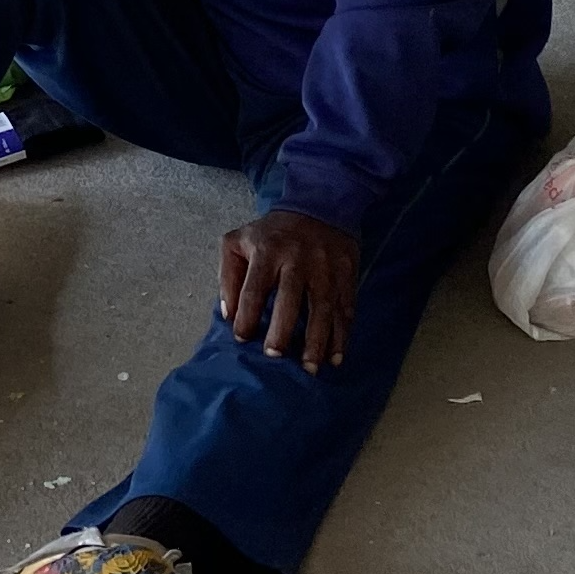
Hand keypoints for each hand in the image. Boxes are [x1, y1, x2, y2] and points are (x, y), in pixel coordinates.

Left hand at [219, 207, 360, 368]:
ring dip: (317, 341)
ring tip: (309, 368)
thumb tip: (228, 315)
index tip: (242, 340)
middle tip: (275, 357)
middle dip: (282, 331)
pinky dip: (342, 336)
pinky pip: (345, 309)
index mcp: (267, 251)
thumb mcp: (239, 241)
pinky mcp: (346, 274)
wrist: (320, 206)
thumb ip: (228, 276)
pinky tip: (336, 357)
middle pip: (289, 300)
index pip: (253, 289)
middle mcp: (297, 260)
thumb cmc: (272, 233)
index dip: (246, 317)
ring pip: (322, 308)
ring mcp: (325, 268)